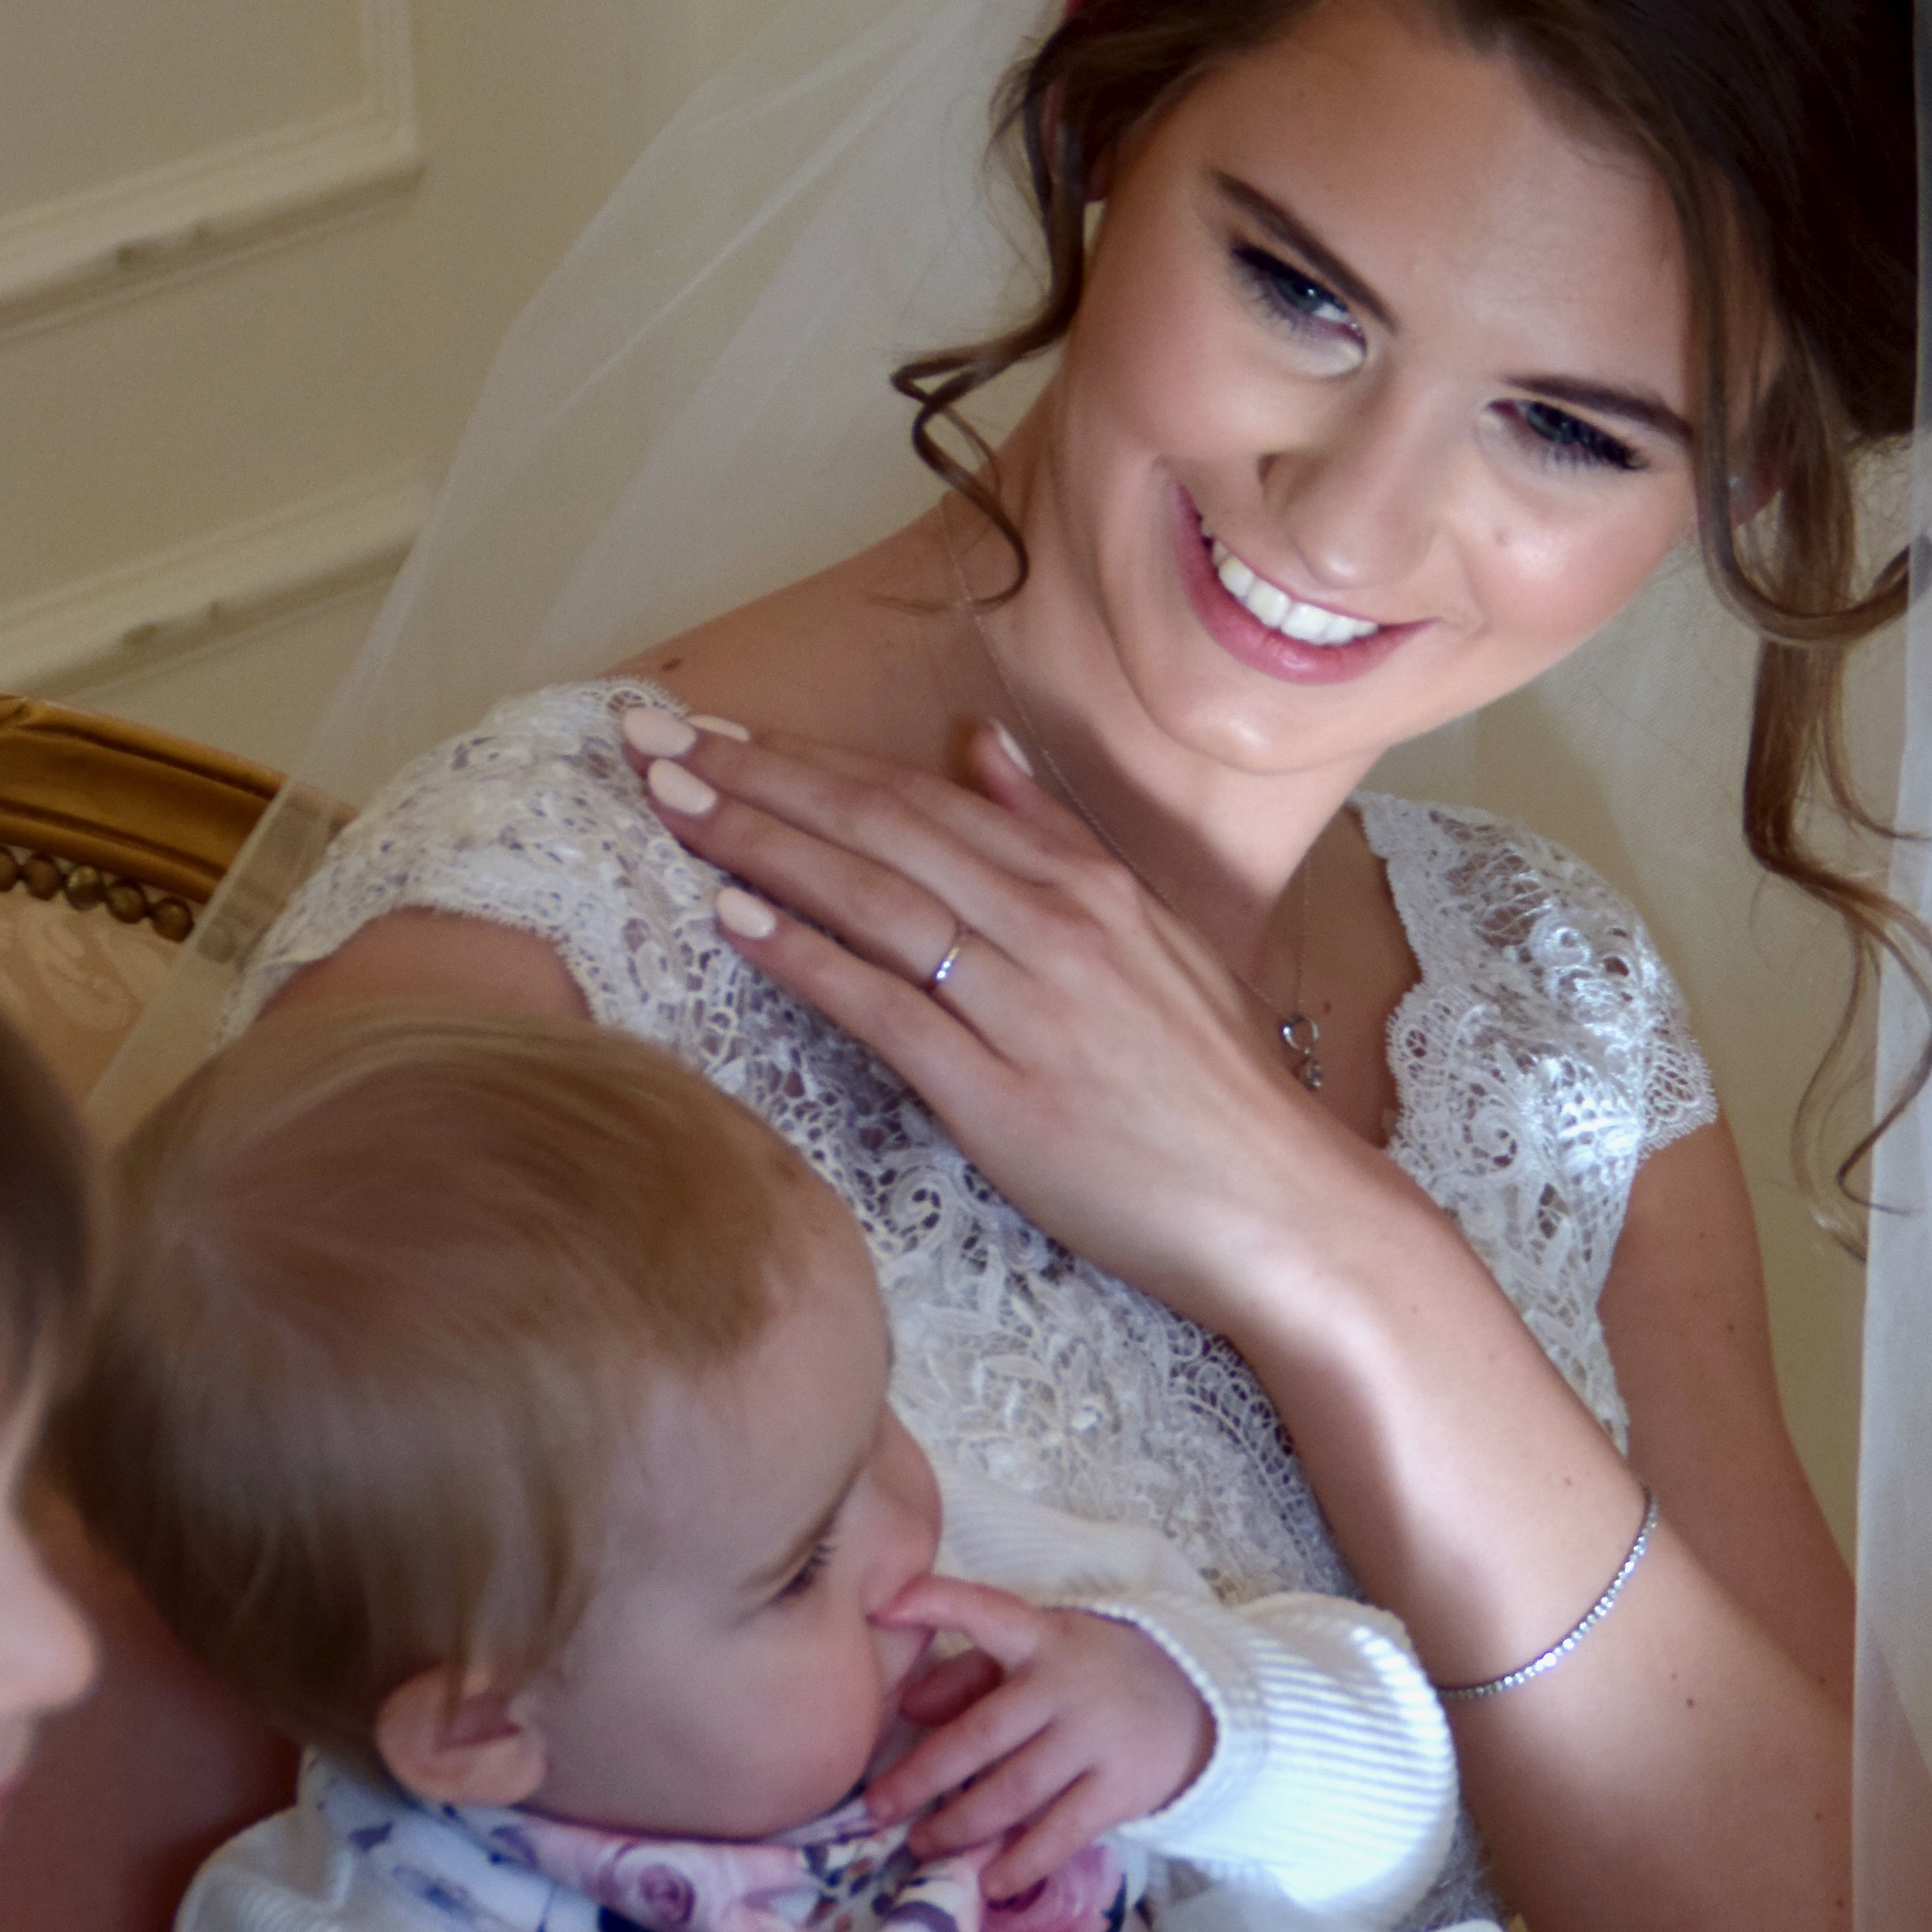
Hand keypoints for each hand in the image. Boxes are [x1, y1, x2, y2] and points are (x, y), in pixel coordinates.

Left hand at [620, 703, 1349, 1328]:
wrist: (1281, 1204)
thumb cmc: (1213, 1086)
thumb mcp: (1151, 934)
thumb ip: (1054, 836)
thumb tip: (977, 745)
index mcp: (1085, 883)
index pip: (917, 797)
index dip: (806, 758)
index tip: (715, 727)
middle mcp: (1053, 924)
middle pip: (878, 827)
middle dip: (755, 777)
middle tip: (651, 740)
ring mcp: (1026, 1005)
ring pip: (871, 898)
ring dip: (760, 843)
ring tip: (669, 803)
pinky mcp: (1001, 1095)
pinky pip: (885, 1007)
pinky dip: (806, 957)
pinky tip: (732, 920)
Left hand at [868, 1576, 1213, 1894]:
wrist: (1201, 1703)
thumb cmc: (1096, 1675)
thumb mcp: (1043, 1654)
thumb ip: (973, 1674)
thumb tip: (909, 1707)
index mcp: (1043, 1638)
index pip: (987, 1612)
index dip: (936, 1604)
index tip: (882, 1604)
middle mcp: (1066, 1685)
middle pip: (982, 1733)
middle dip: (923, 1775)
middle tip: (877, 1807)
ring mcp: (1097, 1739)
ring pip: (1015, 1789)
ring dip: (961, 1824)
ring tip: (922, 1846)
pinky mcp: (1122, 1787)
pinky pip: (1063, 1830)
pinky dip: (1023, 1861)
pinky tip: (991, 1882)